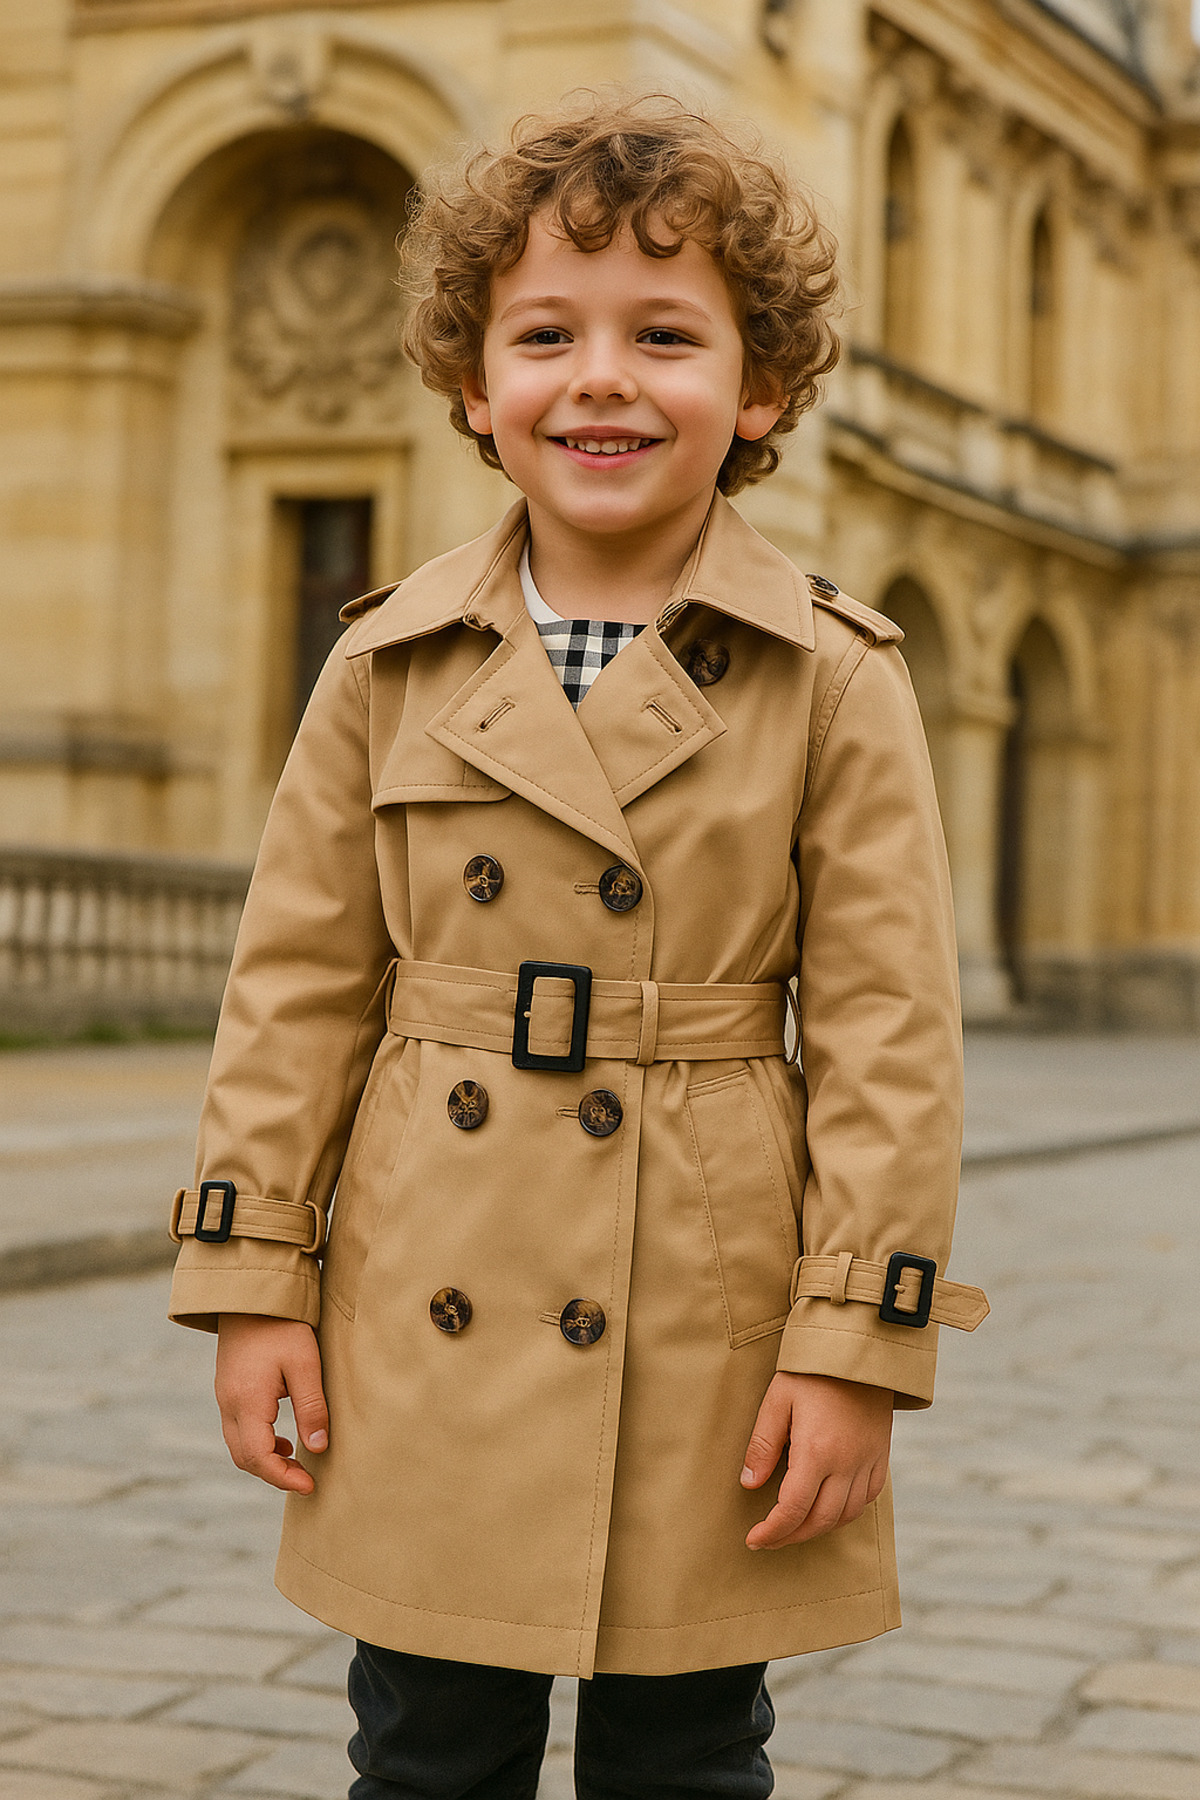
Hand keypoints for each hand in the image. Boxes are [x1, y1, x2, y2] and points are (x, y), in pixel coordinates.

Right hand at [215, 1314, 328, 1494]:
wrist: (250, 1294)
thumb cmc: (282, 1325)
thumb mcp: (305, 1363)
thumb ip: (311, 1407)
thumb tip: (317, 1448)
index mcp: (246, 1401)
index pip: (259, 1457)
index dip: (283, 1478)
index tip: (310, 1485)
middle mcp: (228, 1404)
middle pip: (245, 1458)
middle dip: (274, 1475)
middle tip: (306, 1479)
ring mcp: (224, 1397)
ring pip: (238, 1446)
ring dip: (265, 1460)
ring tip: (297, 1462)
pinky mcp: (228, 1389)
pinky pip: (237, 1430)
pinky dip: (258, 1443)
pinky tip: (283, 1438)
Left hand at [740, 1372, 891, 1549]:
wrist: (858, 1348)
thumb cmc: (811, 1370)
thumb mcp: (777, 1400)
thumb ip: (763, 1445)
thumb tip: (749, 1484)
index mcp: (817, 1451)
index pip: (793, 1509)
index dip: (773, 1531)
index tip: (754, 1539)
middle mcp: (847, 1462)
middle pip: (821, 1520)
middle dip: (792, 1536)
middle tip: (770, 1538)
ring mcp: (868, 1460)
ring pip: (846, 1514)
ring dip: (819, 1527)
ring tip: (795, 1526)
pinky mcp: (881, 1454)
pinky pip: (868, 1497)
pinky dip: (847, 1511)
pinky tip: (829, 1507)